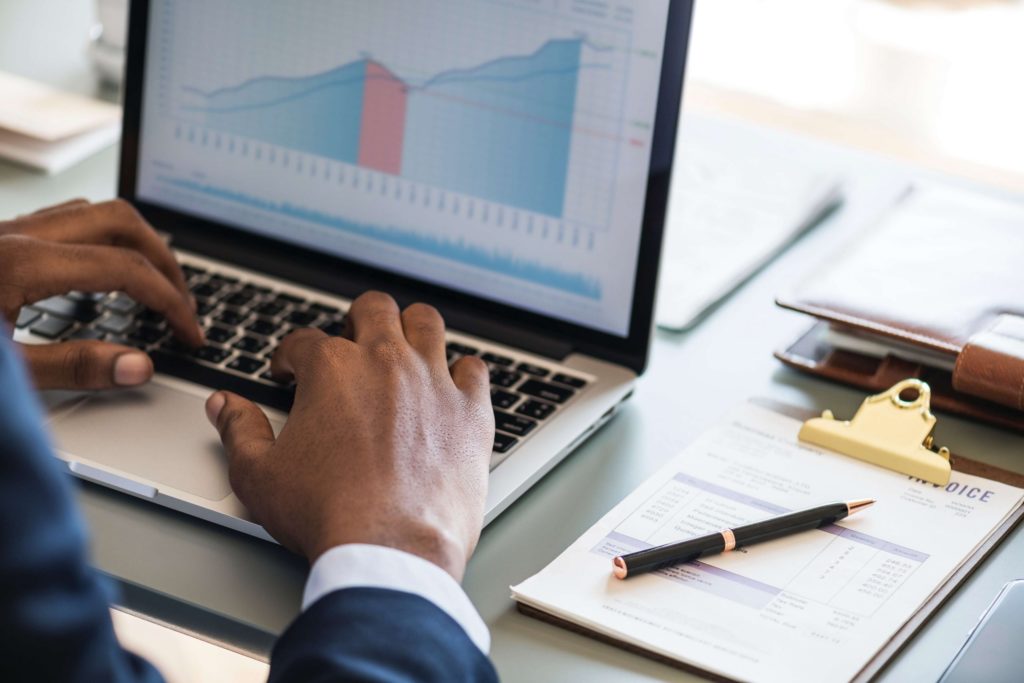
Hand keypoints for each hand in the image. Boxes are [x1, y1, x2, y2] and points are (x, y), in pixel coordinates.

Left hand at [0, 199, 202, 389]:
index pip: (125, 268)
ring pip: (92, 212)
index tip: (188, 332)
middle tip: (182, 303)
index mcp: (20, 262)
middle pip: (120, 221)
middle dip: (164, 261)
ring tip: (152, 284)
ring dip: (134, 244)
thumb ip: (71, 367)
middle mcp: (15, 234)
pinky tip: (100, 277)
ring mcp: (3, 231)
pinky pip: (62, 222)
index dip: (169, 302)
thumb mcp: (4, 373)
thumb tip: (139, 365)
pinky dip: (99, 242)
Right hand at [204, 292, 493, 578]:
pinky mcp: (471, 410)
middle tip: (352, 346)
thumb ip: (239, 430)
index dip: (291, 357)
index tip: (290, 373)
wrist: (389, 549)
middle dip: (357, 321)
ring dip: (411, 328)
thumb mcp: (259, 475)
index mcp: (332, 369)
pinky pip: (475, 369)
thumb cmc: (326, 514)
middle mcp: (386, 361)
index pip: (305, 341)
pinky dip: (462, 373)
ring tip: (403, 348)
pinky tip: (451, 387)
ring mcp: (434, 381)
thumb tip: (224, 404)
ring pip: (427, 322)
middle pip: (374, 309)